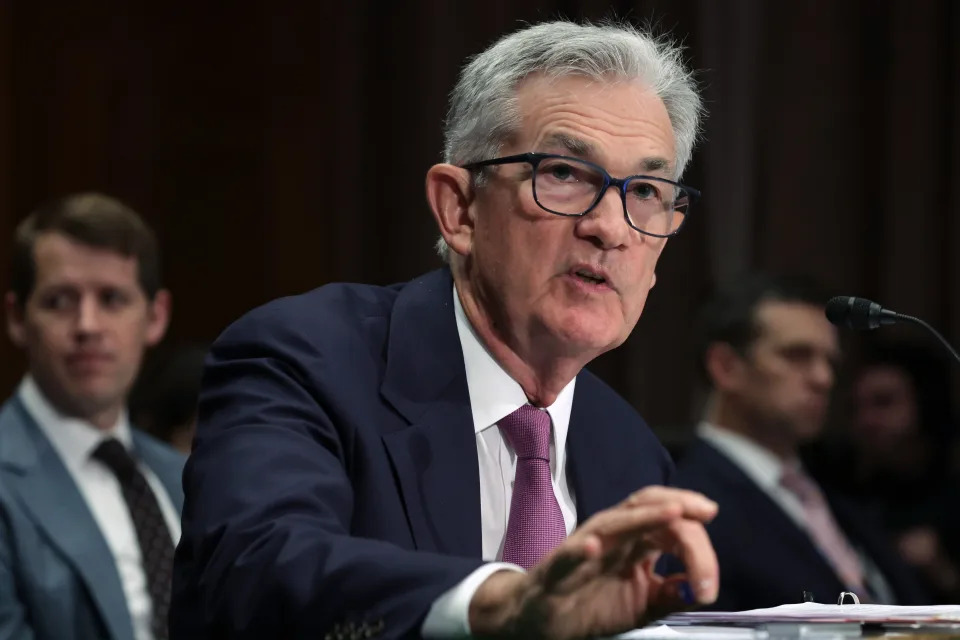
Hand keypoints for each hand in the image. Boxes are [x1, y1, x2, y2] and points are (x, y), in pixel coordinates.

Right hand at [469, 487, 718, 639]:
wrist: (542, 620)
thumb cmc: (593, 604)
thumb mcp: (644, 603)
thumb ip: (672, 593)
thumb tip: (701, 587)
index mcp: (634, 539)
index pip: (670, 524)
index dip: (698, 544)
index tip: (709, 584)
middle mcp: (611, 535)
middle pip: (647, 507)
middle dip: (679, 507)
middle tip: (706, 512)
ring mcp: (583, 547)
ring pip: (614, 522)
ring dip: (644, 516)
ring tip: (672, 511)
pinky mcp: (557, 570)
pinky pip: (568, 556)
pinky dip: (580, 551)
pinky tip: (594, 547)